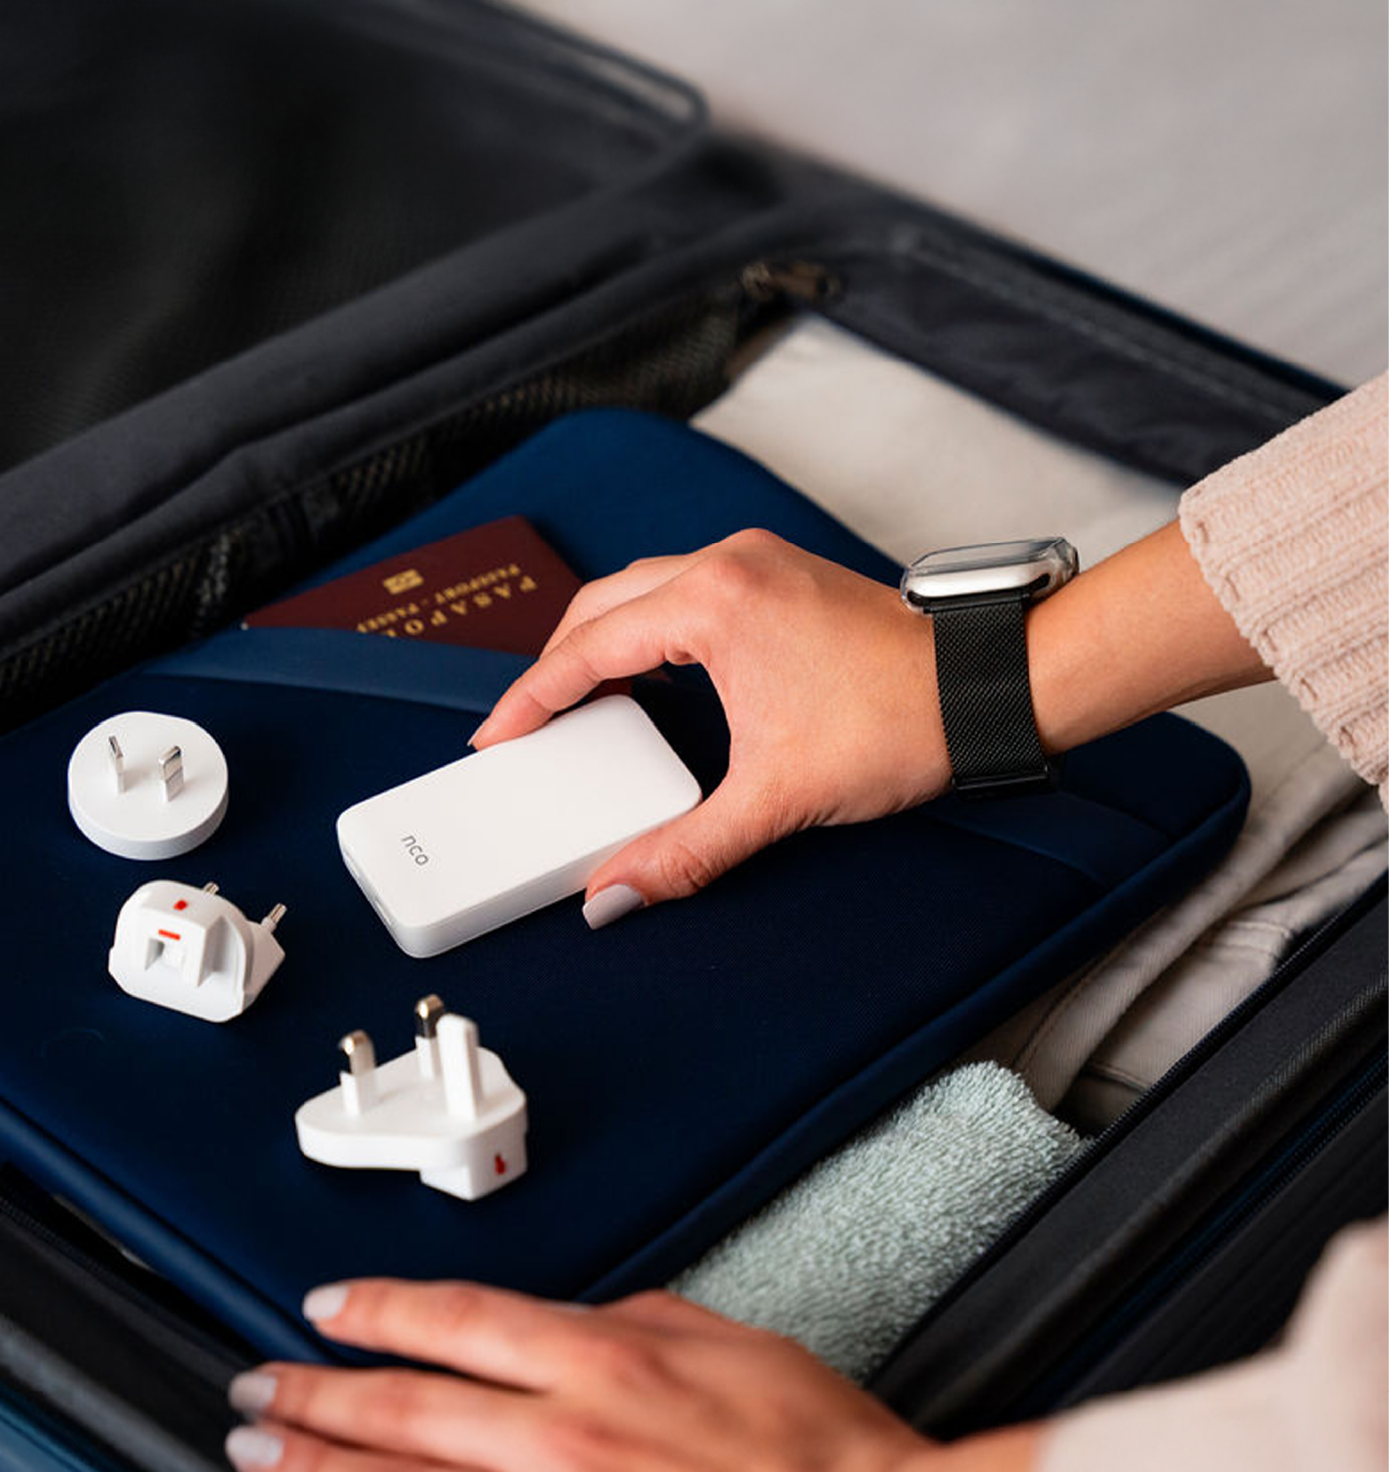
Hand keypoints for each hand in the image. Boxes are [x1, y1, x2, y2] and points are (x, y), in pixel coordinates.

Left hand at [224, 1280, 1129, 1471]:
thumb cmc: (821, 1451)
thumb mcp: (732, 1338)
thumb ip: (638, 1321)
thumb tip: (580, 1319)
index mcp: (600, 1358)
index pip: (454, 1320)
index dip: (378, 1310)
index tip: (330, 1309)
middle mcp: (557, 1434)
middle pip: (402, 1403)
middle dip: (313, 1392)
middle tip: (255, 1387)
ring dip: (316, 1469)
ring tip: (259, 1457)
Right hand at [470, 530, 949, 921]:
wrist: (989, 689)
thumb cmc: (902, 721)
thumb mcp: (778, 798)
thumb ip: (685, 851)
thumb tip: (617, 893)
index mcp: (713, 602)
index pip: (588, 646)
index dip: (532, 698)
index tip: (498, 737)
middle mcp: (728, 564)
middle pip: (603, 605)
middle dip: (556, 665)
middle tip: (528, 726)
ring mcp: (757, 562)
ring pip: (644, 590)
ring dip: (603, 643)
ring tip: (579, 705)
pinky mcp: (780, 576)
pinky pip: (684, 591)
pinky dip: (649, 632)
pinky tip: (650, 678)